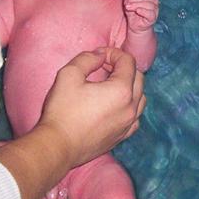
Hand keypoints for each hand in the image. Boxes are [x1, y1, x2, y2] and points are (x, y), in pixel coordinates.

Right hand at [37, 48, 145, 168]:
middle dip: (123, 67)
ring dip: (129, 86)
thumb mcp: (69, 75)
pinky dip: (129, 106)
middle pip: (138, 77)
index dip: (114, 53)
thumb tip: (99, 56)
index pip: (128, 61)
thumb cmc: (62, 111)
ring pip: (140, 97)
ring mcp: (128, 124)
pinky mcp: (122, 136)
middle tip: (103, 67)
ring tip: (109, 86)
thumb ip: (87, 59)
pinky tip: (113, 106)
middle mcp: (130, 107)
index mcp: (121, 90)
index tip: (99, 56)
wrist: (58, 146)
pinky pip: (135, 117)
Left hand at [123, 0, 158, 33]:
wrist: (135, 25)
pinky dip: (143, 11)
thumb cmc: (133, 12)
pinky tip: (137, 11)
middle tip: (127, 4)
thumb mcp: (128, 0)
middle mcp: (153, 0)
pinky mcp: (153, 17)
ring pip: (148, 3)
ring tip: (128, 8)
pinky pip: (150, 12)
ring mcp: (155, 9)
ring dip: (135, 5)